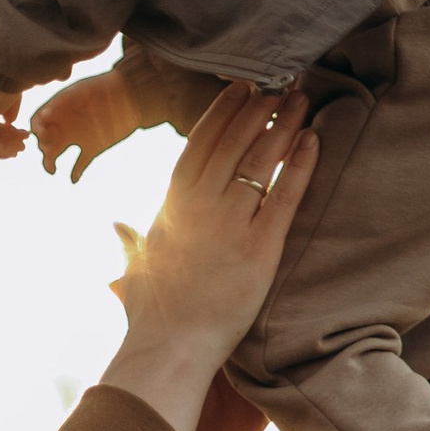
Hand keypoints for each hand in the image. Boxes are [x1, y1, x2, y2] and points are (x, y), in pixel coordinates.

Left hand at [0, 71, 25, 158]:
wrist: (13, 57)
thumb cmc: (17, 69)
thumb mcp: (12, 91)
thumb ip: (8, 108)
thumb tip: (8, 123)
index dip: (1, 132)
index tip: (19, 135)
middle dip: (2, 141)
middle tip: (21, 146)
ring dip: (3, 148)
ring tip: (22, 147)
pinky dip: (0, 150)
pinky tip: (15, 149)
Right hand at [33, 66, 139, 180]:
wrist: (129, 96)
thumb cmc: (105, 88)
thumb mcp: (80, 91)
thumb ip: (62, 102)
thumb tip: (45, 113)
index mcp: (61, 109)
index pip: (37, 122)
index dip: (36, 129)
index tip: (42, 132)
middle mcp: (66, 124)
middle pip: (44, 140)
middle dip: (43, 146)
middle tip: (49, 149)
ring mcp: (78, 137)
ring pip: (56, 153)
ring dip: (50, 162)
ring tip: (53, 168)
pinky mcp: (93, 148)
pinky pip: (80, 163)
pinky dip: (75, 172)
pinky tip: (73, 179)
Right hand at [98, 82, 316, 430]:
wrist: (170, 347)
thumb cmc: (152, 315)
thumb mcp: (136, 270)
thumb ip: (129, 242)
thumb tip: (117, 227)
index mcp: (171, 205)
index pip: (200, 144)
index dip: (223, 112)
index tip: (241, 88)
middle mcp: (200, 206)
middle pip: (234, 142)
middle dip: (258, 109)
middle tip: (281, 83)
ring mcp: (230, 224)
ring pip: (260, 162)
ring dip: (282, 126)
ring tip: (302, 100)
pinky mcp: (260, 248)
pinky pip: (284, 196)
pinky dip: (300, 166)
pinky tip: (312, 141)